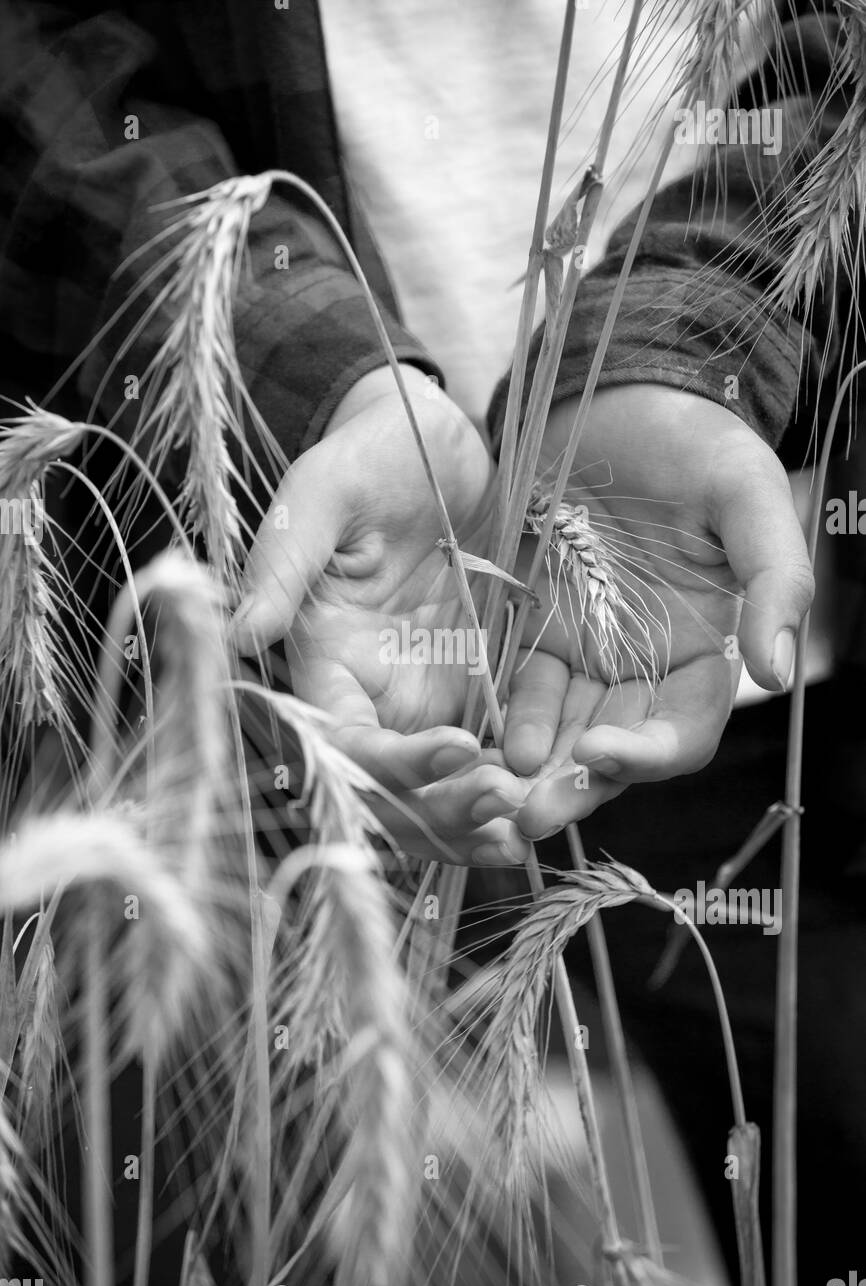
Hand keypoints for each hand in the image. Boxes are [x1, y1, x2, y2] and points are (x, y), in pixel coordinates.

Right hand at [235, 365, 530, 865]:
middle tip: (507, 803)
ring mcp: (426, 701)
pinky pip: (494, 757)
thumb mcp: (321, 494)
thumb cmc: (368, 458)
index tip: (458, 747)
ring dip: (479, 818)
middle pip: (393, 791)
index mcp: (326, 661)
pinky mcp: (477, 691)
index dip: (395, 764)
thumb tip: (241, 635)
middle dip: (443, 811)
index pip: (345, 743)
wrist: (439, 445)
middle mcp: (372, 697)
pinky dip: (518, 784)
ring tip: (532, 821)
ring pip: (442, 791)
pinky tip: (554, 798)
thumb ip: (284, 563)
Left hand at [504, 383, 814, 838]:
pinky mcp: (536, 632)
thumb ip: (774, 581)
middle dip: (578, 786)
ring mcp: (588, 655)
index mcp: (704, 649)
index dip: (650, 754)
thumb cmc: (691, 440)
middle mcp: (645, 667)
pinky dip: (508, 721)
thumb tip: (779, 676)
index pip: (684, 730)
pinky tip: (488, 744)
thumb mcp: (746, 495)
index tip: (605, 752)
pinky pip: (521, 690)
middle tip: (532, 815)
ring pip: (565, 735)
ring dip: (537, 773)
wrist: (614, 396)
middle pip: (616, 750)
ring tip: (498, 797)